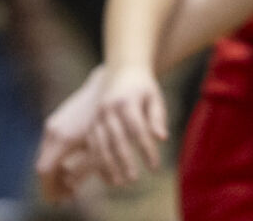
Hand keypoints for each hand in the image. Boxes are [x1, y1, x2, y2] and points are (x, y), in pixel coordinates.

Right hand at [37, 66, 106, 201]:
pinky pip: (52, 146)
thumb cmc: (108, 115)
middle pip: (44, 166)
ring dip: (55, 172)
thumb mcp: (100, 144)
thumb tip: (73, 185)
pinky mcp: (57, 121)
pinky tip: (70, 166)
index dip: (51, 188)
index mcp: (62, 138)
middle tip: (66, 197)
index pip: (45, 171)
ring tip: (69, 185)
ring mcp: (53, 125)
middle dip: (53, 183)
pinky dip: (57, 160)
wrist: (106, 82)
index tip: (60, 200)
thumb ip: (87, 166)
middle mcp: (53, 132)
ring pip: (47, 156)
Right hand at [87, 63, 168, 186]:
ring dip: (108, 166)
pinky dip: (97, 163)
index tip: (154, 166)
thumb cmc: (143, 87)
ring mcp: (96, 117)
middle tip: (133, 179)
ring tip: (119, 182)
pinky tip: (107, 177)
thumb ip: (157, 117)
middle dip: (124, 161)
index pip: (138, 129)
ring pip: (99, 145)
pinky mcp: (90, 124)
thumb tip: (162, 138)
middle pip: (116, 139)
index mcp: (127, 101)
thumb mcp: (155, 97)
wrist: (121, 71)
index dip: (146, 149)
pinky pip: (91, 146)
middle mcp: (108, 110)